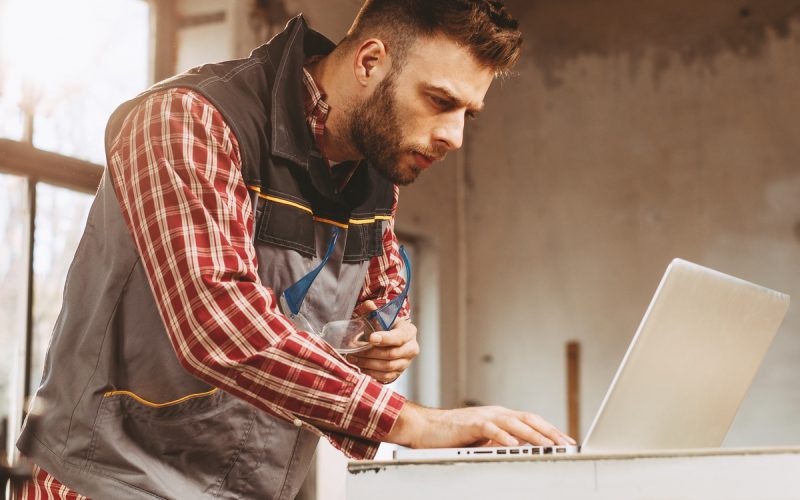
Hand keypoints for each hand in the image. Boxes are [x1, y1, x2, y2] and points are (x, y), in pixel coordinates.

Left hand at [346, 300, 418, 383]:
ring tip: (353, 359)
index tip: (370, 338)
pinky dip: (371, 373)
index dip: (385, 338)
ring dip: (368, 364)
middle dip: (370, 353)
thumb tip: (367, 305)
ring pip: (387, 367)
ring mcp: (406, 363)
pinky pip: (386, 376)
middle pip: (392, 354)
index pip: (398, 337)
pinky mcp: (399, 373)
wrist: (391, 340)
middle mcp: (411, 348)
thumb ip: (373, 311)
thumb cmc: (386, 328)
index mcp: (409, 332)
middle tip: (354, 351)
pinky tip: (360, 367)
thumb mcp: (381, 317)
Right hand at [385, 402, 575, 448]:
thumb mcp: (481, 440)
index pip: (530, 421)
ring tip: (548, 445)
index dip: (549, 430)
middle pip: (528, 419)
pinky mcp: (470, 424)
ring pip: (514, 423)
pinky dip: (504, 437)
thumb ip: (499, 441)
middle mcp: (494, 413)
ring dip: (533, 435)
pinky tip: (515, 446)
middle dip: (549, 431)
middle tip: (566, 443)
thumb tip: (520, 451)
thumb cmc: (451, 436)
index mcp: (499, 416)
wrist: (424, 428)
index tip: (566, 441)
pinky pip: (490, 429)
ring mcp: (483, 417)